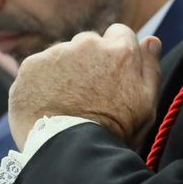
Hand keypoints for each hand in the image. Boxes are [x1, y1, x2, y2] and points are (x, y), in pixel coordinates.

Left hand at [7, 23, 161, 149]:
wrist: (69, 150)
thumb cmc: (113, 131)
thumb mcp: (146, 105)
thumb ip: (150, 68)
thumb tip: (151, 40)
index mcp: (120, 50)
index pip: (121, 33)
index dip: (117, 53)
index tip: (113, 73)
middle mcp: (88, 43)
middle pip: (89, 42)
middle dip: (90, 60)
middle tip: (88, 92)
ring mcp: (57, 52)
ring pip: (62, 54)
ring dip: (65, 70)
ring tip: (66, 102)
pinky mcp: (31, 65)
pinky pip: (39, 68)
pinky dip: (42, 81)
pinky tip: (48, 104)